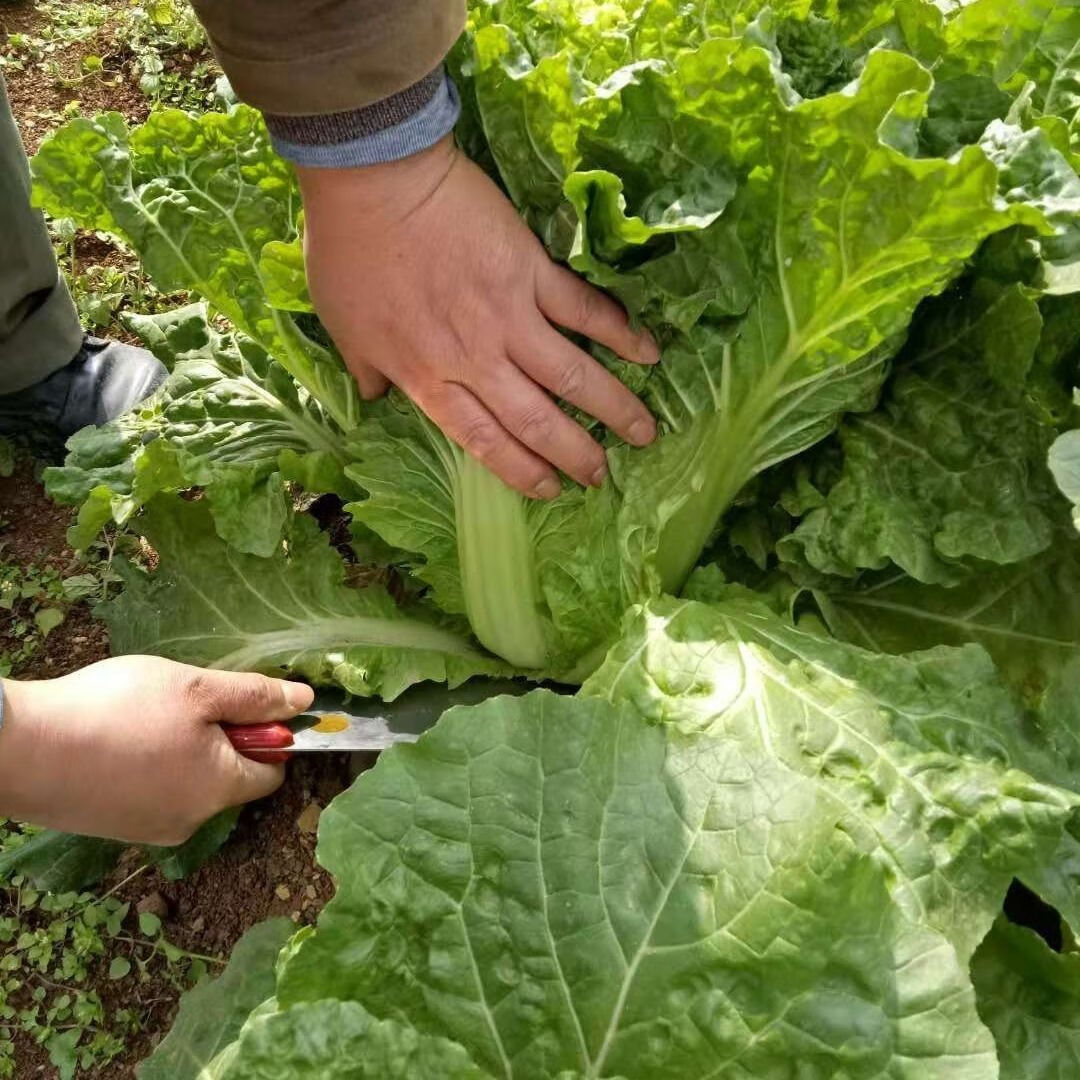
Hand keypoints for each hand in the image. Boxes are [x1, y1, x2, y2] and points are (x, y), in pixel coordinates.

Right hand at [0, 656, 313, 845]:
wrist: (21, 750)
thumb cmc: (116, 713)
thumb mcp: (197, 690)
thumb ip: (254, 697)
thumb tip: (304, 703)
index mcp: (219, 790)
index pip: (272, 772)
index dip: (267, 735)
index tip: (240, 705)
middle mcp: (189, 821)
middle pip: (229, 777)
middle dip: (218, 739)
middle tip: (182, 704)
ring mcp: (147, 829)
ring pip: (188, 783)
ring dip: (180, 750)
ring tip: (141, 718)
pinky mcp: (112, 826)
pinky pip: (150, 792)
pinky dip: (146, 766)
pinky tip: (117, 739)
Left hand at [297, 136, 658, 498]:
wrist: (374, 178)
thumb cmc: (350, 253)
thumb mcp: (344, 328)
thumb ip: (368, 370)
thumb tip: (379, 397)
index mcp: (430, 377)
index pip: (484, 440)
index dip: (520, 470)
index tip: (549, 490)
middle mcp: (477, 359)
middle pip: (536, 421)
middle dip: (575, 455)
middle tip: (602, 477)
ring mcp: (510, 316)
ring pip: (571, 376)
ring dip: (613, 408)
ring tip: (645, 433)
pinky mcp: (533, 272)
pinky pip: (584, 310)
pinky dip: (620, 333)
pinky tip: (649, 354)